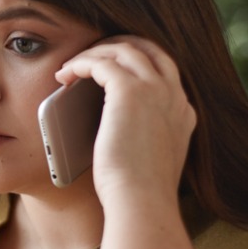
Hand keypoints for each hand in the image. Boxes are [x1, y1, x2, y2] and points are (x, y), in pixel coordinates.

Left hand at [55, 36, 195, 205]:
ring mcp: (156, 89)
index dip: (136, 62)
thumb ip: (144, 137)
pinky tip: (64, 75)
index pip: (164, 70)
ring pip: (123, 49)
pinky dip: (80, 64)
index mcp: (183, 111)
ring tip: (71, 67)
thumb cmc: (138, 194)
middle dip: (117, 46)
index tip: (111, 68)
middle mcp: (174, 95)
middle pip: (148, 48)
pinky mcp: (130, 91)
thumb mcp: (150, 158)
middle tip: (90, 57)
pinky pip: (101, 62)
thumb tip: (116, 130)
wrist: (142, 203)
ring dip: (94, 53)